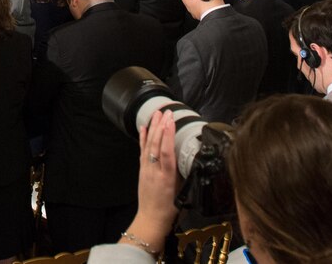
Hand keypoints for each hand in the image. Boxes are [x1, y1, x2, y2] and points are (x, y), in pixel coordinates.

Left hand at [120, 109, 179, 251]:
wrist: (151, 219)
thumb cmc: (169, 209)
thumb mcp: (182, 193)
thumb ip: (184, 174)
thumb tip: (190, 157)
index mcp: (166, 177)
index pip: (166, 152)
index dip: (168, 136)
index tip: (171, 121)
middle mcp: (154, 171)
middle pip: (156, 144)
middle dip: (161, 126)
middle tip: (166, 111)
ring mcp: (146, 169)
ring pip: (148, 145)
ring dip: (153, 128)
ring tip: (157, 113)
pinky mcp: (142, 169)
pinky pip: (142, 150)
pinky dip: (143, 138)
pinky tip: (144, 127)